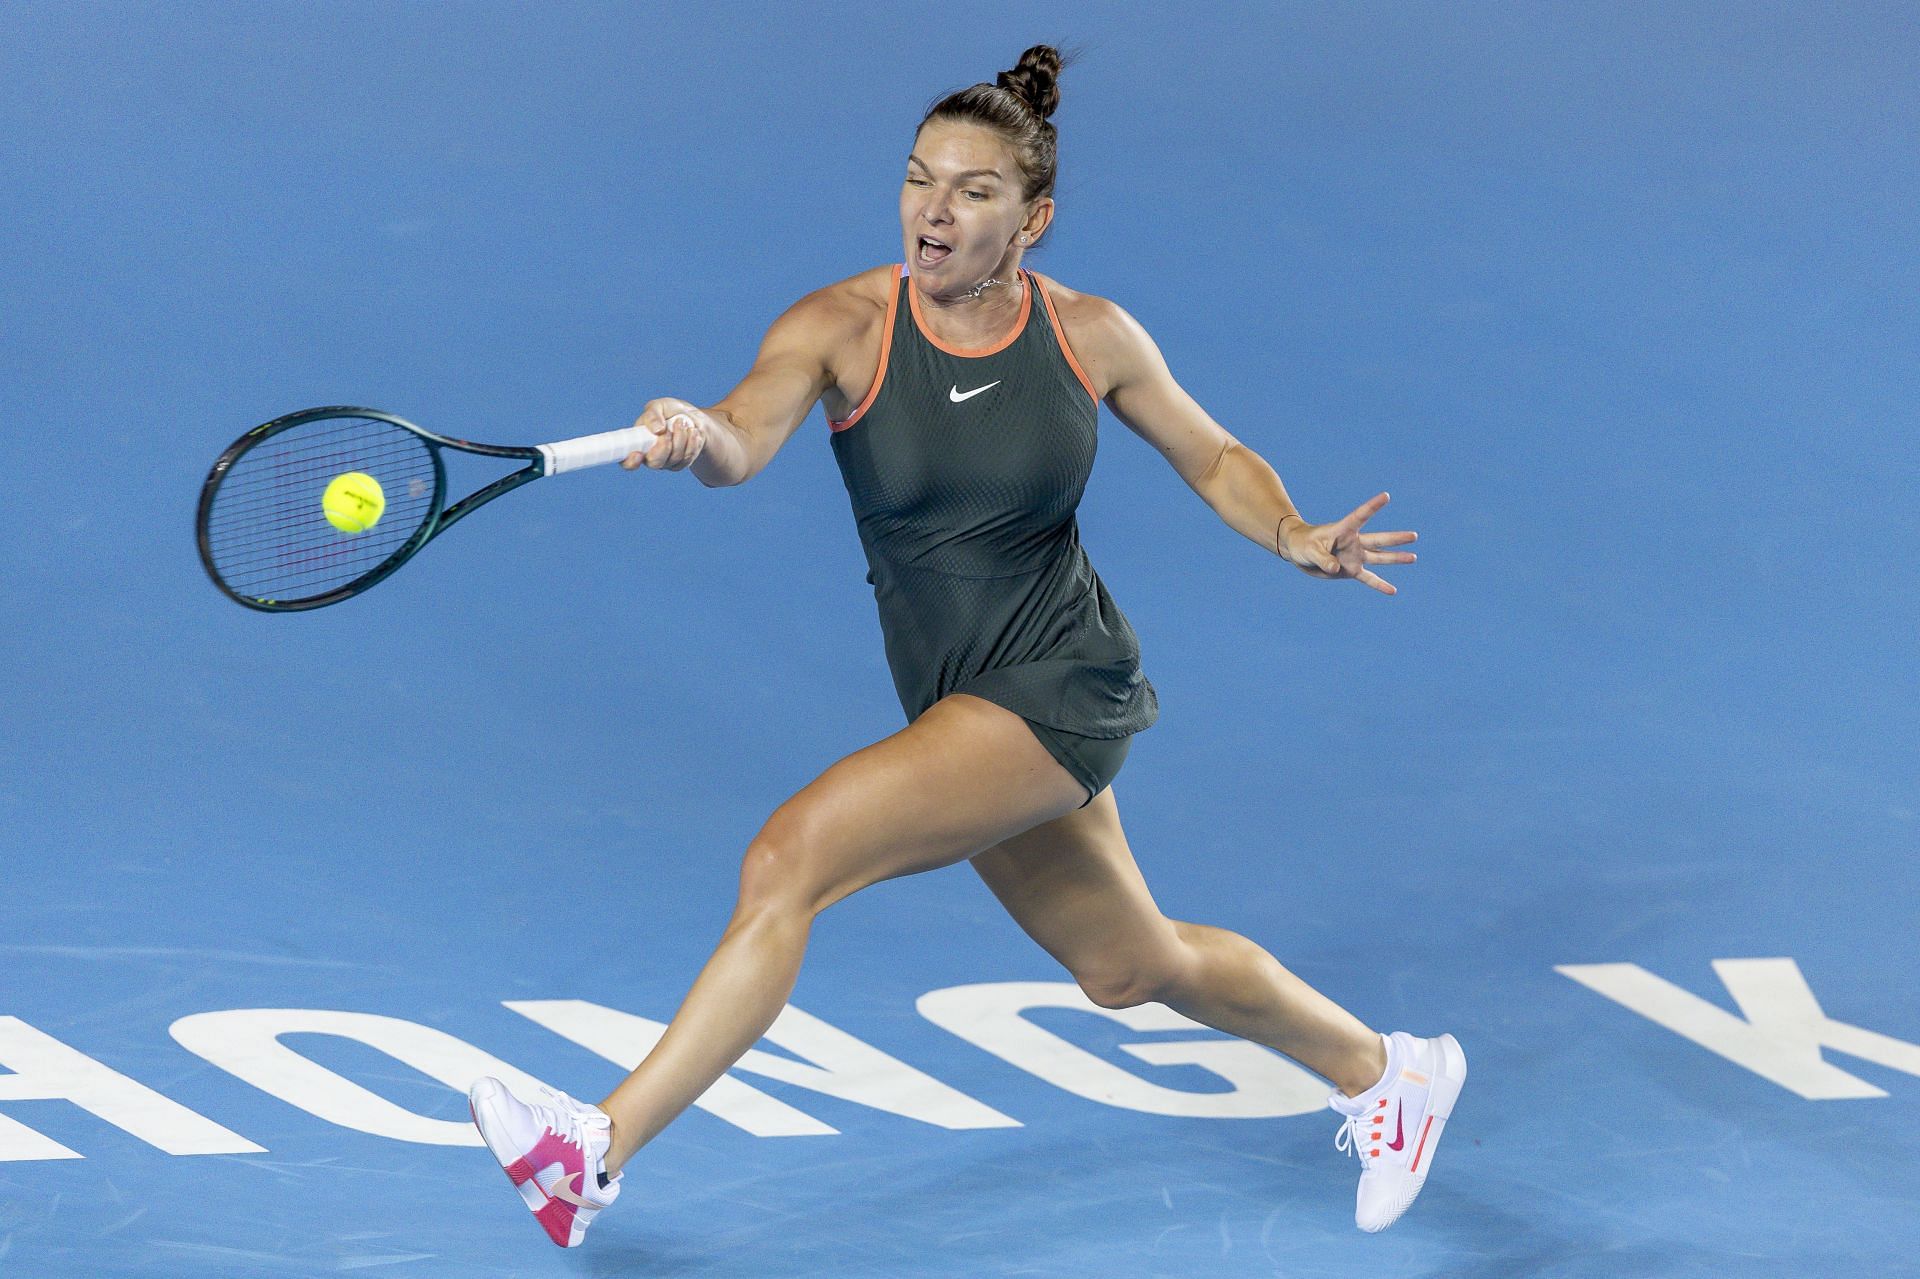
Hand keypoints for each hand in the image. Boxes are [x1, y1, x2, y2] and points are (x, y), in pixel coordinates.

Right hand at [620, 397, 709, 470]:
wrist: (692, 417)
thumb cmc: (670, 411)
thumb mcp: (659, 406)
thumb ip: (652, 415)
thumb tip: (657, 429)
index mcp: (637, 443)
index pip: (627, 461)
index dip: (630, 462)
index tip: (637, 454)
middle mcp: (650, 456)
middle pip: (654, 463)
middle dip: (664, 446)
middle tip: (669, 430)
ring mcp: (667, 462)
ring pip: (674, 459)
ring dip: (680, 438)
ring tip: (682, 422)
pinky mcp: (682, 463)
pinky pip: (687, 458)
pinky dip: (692, 442)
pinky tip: (692, 431)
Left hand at [1281, 492, 1416, 594]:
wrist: (1300, 552)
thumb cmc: (1303, 545)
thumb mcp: (1310, 551)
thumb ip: (1323, 559)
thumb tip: (1336, 569)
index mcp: (1343, 530)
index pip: (1360, 516)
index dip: (1373, 506)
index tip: (1386, 496)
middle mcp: (1354, 542)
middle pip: (1378, 540)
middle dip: (1396, 539)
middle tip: (1414, 535)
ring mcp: (1355, 556)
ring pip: (1379, 557)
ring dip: (1396, 558)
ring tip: (1413, 557)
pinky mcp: (1351, 570)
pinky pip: (1369, 578)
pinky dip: (1380, 585)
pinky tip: (1393, 591)